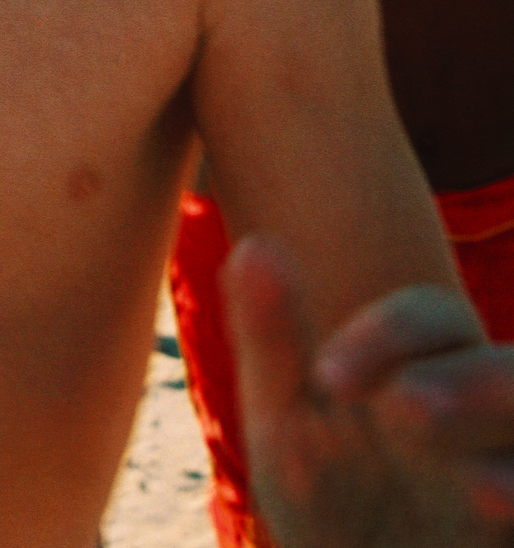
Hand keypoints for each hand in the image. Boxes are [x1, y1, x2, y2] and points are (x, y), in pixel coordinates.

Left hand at [229, 234, 513, 543]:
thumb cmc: (325, 495)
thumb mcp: (287, 422)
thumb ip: (272, 338)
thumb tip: (255, 244)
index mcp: (427, 368)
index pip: (434, 318)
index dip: (391, 334)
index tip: (329, 377)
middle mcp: (484, 414)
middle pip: (512, 370)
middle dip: (469, 384)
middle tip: (405, 407)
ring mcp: (508, 465)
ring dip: (503, 421)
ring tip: (465, 475)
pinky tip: (487, 500)